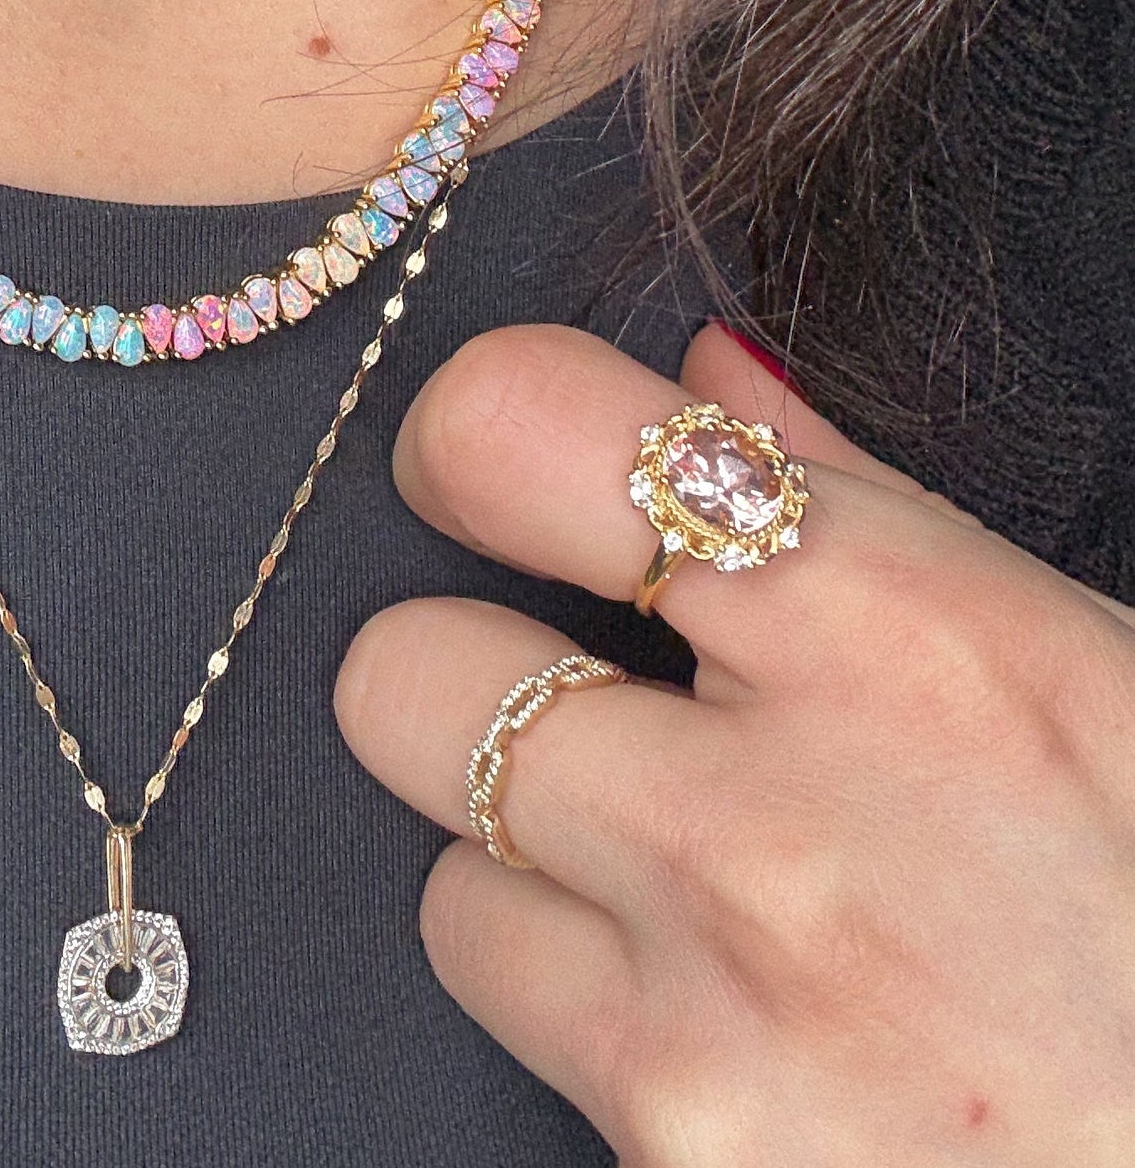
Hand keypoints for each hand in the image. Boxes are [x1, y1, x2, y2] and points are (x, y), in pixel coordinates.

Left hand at [336, 322, 1134, 1165]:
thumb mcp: (1080, 670)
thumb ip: (867, 504)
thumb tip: (708, 380)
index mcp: (894, 640)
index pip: (520, 431)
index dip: (471, 438)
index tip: (483, 472)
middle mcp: (768, 826)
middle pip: (403, 670)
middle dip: (470, 680)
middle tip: (579, 710)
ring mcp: (710, 1019)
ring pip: (445, 888)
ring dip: (544, 884)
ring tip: (702, 908)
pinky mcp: (676, 1155)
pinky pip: (529, 1038)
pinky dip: (610, 1025)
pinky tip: (749, 1031)